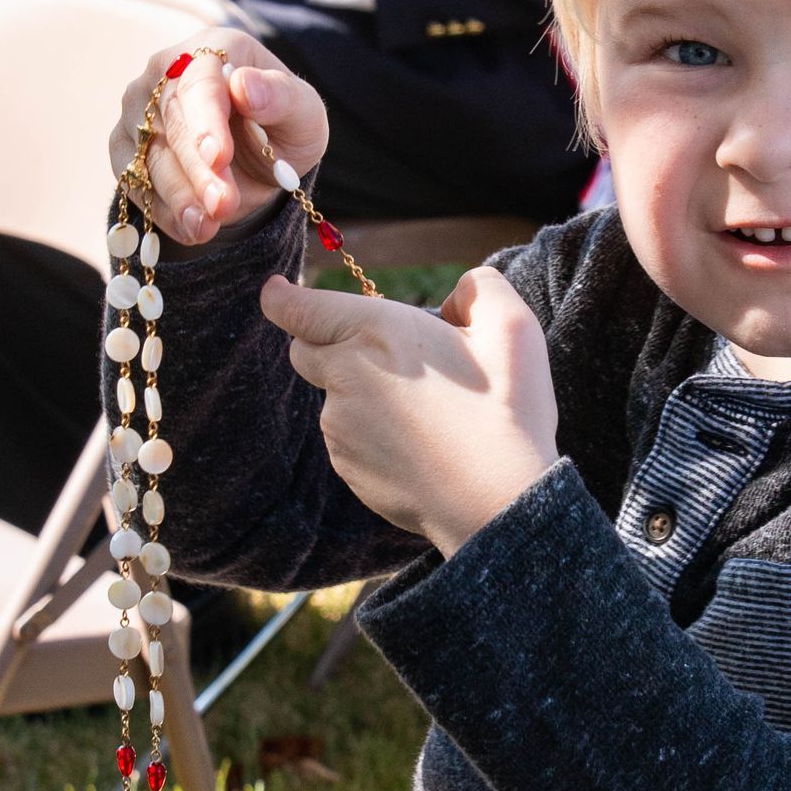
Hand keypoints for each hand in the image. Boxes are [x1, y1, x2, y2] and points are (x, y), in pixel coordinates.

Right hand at [109, 27, 327, 245]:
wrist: (256, 154)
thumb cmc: (282, 124)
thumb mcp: (302, 114)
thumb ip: (281, 97)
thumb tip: (245, 86)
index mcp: (214, 50)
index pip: (201, 82)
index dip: (207, 121)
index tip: (219, 156)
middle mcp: (165, 72)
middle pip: (173, 122)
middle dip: (198, 170)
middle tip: (223, 207)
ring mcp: (138, 109)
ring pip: (149, 156)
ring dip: (179, 196)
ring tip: (207, 227)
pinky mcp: (124, 147)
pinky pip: (133, 182)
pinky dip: (162, 211)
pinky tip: (192, 229)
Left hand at [260, 261, 558, 555]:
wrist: (496, 503)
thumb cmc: (507, 412)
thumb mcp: (513, 327)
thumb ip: (479, 288)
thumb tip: (454, 297)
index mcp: (378, 333)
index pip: (298, 308)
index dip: (282, 297)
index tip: (276, 291)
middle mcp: (346, 377)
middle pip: (305, 349)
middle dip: (329, 341)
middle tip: (387, 353)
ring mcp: (341, 428)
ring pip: (333, 396)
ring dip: (362, 392)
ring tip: (427, 409)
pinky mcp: (347, 467)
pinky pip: (349, 438)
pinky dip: (373, 433)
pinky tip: (420, 443)